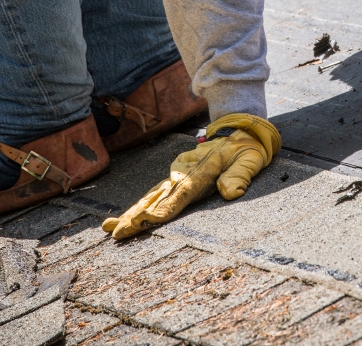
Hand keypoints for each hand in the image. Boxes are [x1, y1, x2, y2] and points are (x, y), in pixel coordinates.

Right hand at [102, 113, 279, 239]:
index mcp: (201, 168)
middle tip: (117, 231)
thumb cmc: (245, 149)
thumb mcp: (250, 159)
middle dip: (137, 215)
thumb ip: (240, 175)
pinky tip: (124, 218)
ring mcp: (177, 174)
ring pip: (151, 196)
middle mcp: (183, 171)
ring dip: (132, 212)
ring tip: (110, 227)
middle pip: (158, 197)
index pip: (181, 192)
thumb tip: (230, 192)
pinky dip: (139, 206)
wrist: (237, 131)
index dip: (164, 207)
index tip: (148, 219)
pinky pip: (155, 194)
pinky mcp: (175, 178)